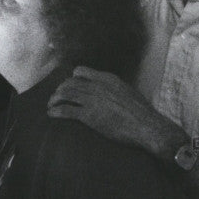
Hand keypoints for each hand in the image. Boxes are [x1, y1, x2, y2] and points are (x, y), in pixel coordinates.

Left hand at [47, 66, 186, 157]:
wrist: (147, 126)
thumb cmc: (143, 113)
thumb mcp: (128, 92)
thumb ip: (115, 89)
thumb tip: (111, 93)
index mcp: (107, 79)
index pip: (81, 71)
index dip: (72, 78)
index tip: (68, 84)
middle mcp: (97, 86)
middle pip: (70, 83)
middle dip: (60, 89)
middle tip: (56, 97)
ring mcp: (92, 100)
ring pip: (65, 94)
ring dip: (54, 99)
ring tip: (50, 105)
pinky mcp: (89, 115)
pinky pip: (67, 110)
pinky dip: (56, 111)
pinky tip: (51, 114)